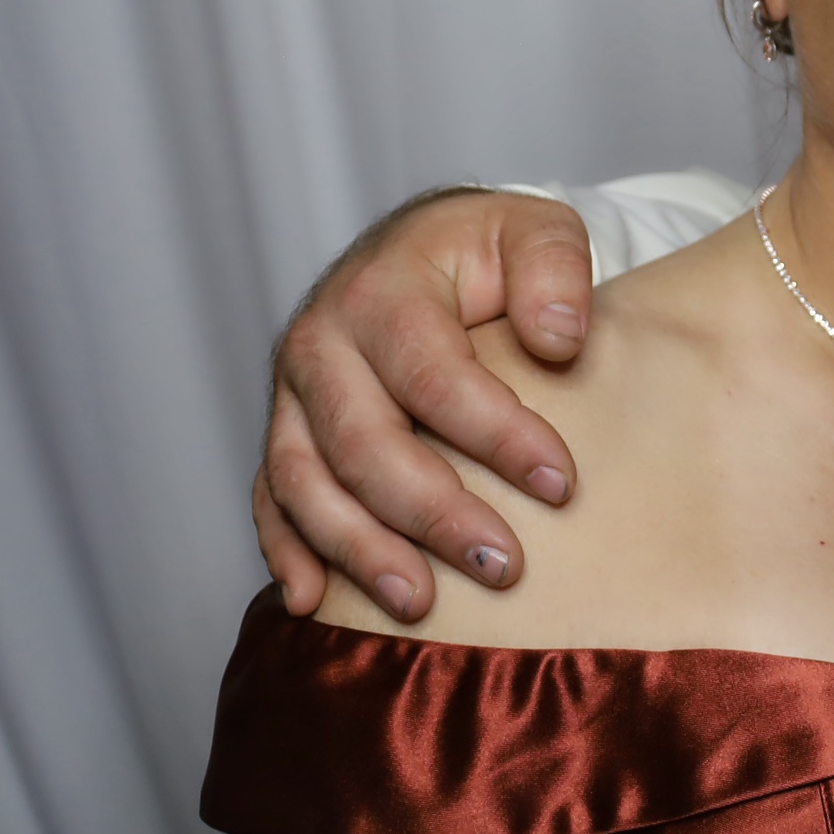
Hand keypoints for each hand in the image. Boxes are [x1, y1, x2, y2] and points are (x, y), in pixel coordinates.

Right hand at [255, 188, 593, 621]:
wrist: (422, 252)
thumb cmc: (488, 251)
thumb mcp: (534, 230)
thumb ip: (555, 269)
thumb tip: (560, 340)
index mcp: (381, 292)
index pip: (434, 375)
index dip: (496, 434)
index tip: (560, 484)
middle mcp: (321, 345)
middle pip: (364, 443)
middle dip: (433, 512)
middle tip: (504, 566)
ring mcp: (294, 397)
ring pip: (307, 483)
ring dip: (361, 550)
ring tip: (421, 603)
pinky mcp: (286, 437)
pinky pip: (273, 501)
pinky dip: (289, 553)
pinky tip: (317, 602)